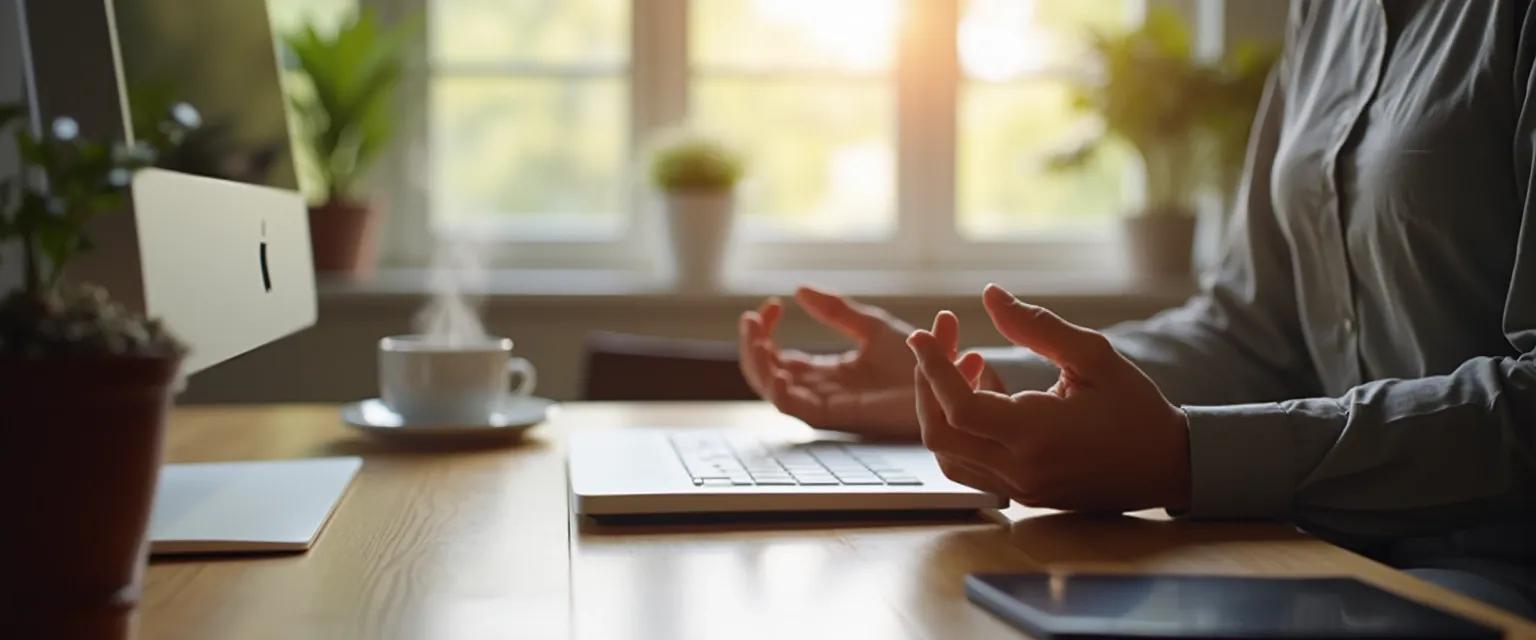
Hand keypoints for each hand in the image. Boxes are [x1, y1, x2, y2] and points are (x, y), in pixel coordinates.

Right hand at [738, 286, 1002, 438]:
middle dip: (752, 347)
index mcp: (827, 374)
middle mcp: (822, 391)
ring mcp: (827, 404)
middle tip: (751, 318)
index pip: (779, 358)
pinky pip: (794, 408)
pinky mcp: (838, 415)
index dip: (765, 333)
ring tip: (758, 334)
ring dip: (757, 362)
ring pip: (773, 391)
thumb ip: (835, 310)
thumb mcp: (870, 325)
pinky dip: (778, 387)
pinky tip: (777, 361)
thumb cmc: (920, 358)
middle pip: (767, 376)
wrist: (947, 375)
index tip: (770, 305)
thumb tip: (800, 289)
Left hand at [906, 284, 1190, 512]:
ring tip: (975, 365)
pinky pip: (969, 464)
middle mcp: (1020, 469)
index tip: (923, 334)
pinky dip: (961, 430)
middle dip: (928, 383)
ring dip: (942, 407)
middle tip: (943, 341)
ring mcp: (1018, 487)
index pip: (958, 408)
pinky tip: (990, 395)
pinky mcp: (1021, 493)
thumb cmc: (1136, 408)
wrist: (1169, 466)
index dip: (932, 369)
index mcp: (1037, 435)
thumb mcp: (1094, 356)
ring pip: (947, 454)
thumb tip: (989, 295)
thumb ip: (1037, 326)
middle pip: (939, 434)